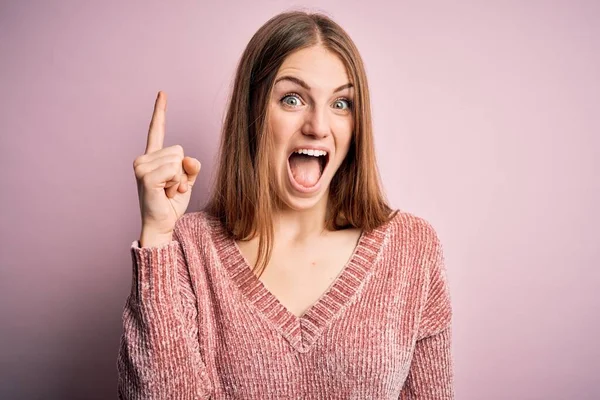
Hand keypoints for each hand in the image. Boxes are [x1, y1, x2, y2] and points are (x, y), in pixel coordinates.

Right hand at [133, 91, 200, 235]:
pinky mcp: (145, 176)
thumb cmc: (171, 204)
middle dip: (182, 172)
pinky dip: (177, 183)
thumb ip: (190, 167)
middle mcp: (143, 159)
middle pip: (179, 150)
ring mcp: (141, 167)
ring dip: (180, 180)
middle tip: (171, 188)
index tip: (162, 93)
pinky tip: (166, 193)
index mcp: (152, 158)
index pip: (157, 130)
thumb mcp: (186, 181)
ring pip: (178, 160)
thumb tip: (190, 160)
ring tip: (168, 191)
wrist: (161, 225)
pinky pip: (174, 170)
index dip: (160, 112)